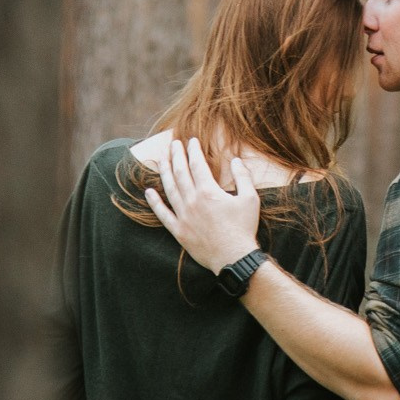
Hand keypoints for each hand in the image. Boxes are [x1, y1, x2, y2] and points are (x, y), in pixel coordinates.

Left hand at [145, 137, 261, 271]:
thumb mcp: (250, 199)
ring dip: (164, 172)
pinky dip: (154, 202)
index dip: (193, 150)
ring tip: (161, 159)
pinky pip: (162, 214)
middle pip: (180, 172)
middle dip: (176, 155)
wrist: (234, 257)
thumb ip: (242, 177)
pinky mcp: (179, 230)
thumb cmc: (244, 228)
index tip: (191, 141)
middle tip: (173, 144)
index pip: (197, 164)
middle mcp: (192, 201)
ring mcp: (183, 216)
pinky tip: (149, 192)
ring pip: (169, 188)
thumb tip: (235, 160)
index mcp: (208, 191)